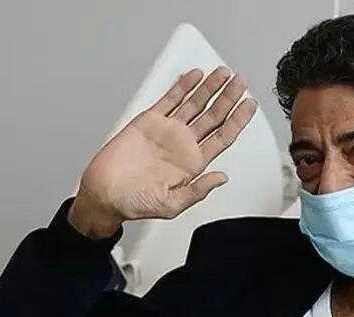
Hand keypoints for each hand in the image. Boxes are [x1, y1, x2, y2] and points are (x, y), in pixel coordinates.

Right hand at [68, 67, 256, 238]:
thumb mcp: (172, 205)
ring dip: (210, 88)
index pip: (223, 136)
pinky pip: (170, 99)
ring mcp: (168, 131)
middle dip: (229, 98)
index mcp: (193, 163)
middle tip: (241, 82)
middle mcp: (184, 144)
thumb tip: (221, 178)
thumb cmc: (135, 203)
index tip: (249, 105)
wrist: (104, 193)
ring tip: (223, 74)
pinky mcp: (149, 121)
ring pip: (195, 104)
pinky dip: (183, 87)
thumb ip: (198, 191)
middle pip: (214, 116)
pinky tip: (194, 76)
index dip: (238, 120)